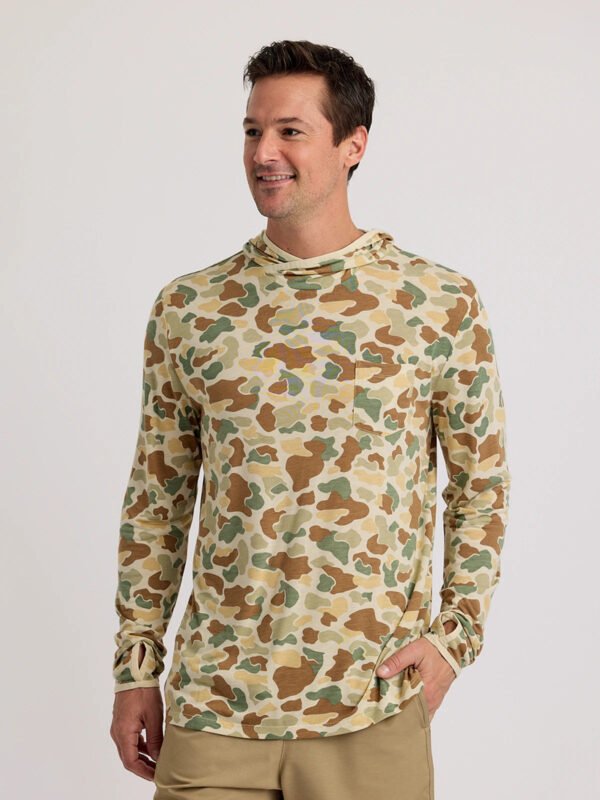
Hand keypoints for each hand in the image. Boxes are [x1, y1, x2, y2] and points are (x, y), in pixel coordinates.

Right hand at [110, 666, 163, 780]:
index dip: (143, 772)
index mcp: (123, 733)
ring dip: (142, 758)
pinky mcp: (122, 722)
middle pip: (128, 758)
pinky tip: (151, 747)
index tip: (156, 776)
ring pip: (129, 750)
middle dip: (143, 767)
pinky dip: (140, 747)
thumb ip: (155, 739)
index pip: (131, 762)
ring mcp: (118, 727)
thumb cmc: (144, 692)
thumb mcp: (154, 716)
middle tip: (159, 772)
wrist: (134, 672)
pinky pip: (129, 740)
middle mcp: (117, 733)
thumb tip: (158, 758)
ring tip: (157, 762)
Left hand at [375, 626, 456, 721]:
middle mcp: (431, 701)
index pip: (404, 708)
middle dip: (396, 712)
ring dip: (405, 711)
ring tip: (391, 707)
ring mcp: (434, 702)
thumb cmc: (434, 649)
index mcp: (425, 691)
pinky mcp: (435, 700)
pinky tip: (404, 707)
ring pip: (417, 714)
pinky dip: (414, 711)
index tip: (379, 706)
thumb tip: (380, 673)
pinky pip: (424, 712)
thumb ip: (397, 661)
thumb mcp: (413, 650)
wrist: (451, 649)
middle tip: (382, 708)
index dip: (390, 708)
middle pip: (410, 714)